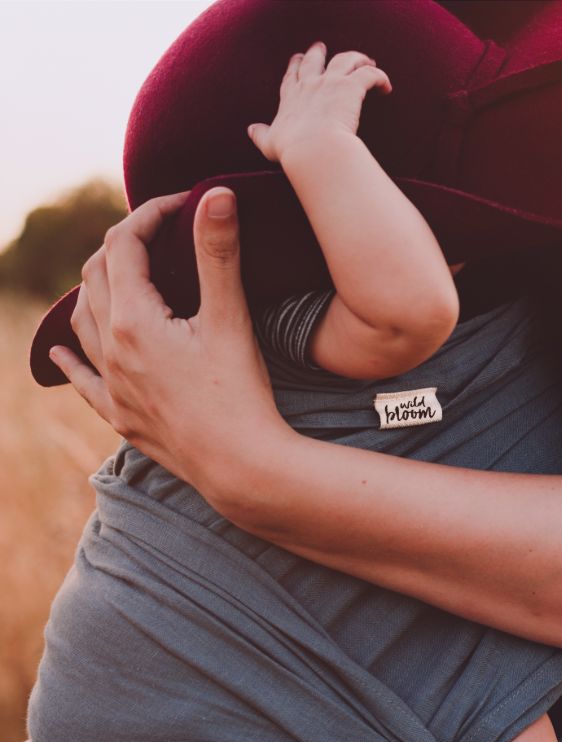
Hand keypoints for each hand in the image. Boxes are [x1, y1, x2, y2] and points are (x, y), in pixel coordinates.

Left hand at [49, 187, 292, 497]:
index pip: (125, 243)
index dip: (150, 213)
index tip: (183, 203)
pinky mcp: (121, 416)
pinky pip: (80, 379)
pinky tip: (57, 350)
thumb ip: (218, 252)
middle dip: (123, 244)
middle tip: (160, 234)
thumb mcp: (231, 319)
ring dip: (94, 288)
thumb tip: (215, 191)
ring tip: (116, 275)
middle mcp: (110, 350)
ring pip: (81, 321)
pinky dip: (68, 357)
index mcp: (133, 319)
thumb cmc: (240, 394)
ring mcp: (112, 386)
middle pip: (96, 275)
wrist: (241, 467)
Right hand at [247, 40, 391, 163]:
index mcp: (291, 97)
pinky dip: (379, 76)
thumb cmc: (292, 150)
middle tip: (322, 48)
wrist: (312, 148)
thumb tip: (250, 130)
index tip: (297, 59)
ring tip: (366, 61)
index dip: (295, 67)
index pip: (292, 76)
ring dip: (356, 58)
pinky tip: (386, 85)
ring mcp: (331, 82)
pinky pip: (370, 74)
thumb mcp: (270, 143)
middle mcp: (310, 84)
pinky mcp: (351, 87)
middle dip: (318, 53)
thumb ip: (261, 135)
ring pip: (346, 59)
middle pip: (315, 60)